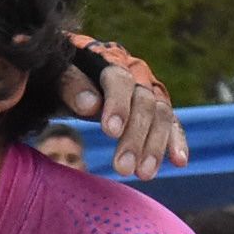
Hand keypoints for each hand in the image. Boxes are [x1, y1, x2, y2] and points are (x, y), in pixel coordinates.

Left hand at [59, 43, 186, 179]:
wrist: (65, 79)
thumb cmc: (56, 76)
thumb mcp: (54, 77)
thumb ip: (70, 85)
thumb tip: (91, 105)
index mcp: (109, 58)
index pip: (119, 80)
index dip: (117, 105)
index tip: (110, 132)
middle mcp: (135, 72)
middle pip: (144, 102)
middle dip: (135, 137)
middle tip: (122, 168)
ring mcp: (148, 90)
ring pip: (160, 116)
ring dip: (154, 146)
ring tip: (143, 175)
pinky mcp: (156, 109)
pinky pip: (171, 124)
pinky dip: (176, 142)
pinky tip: (179, 162)